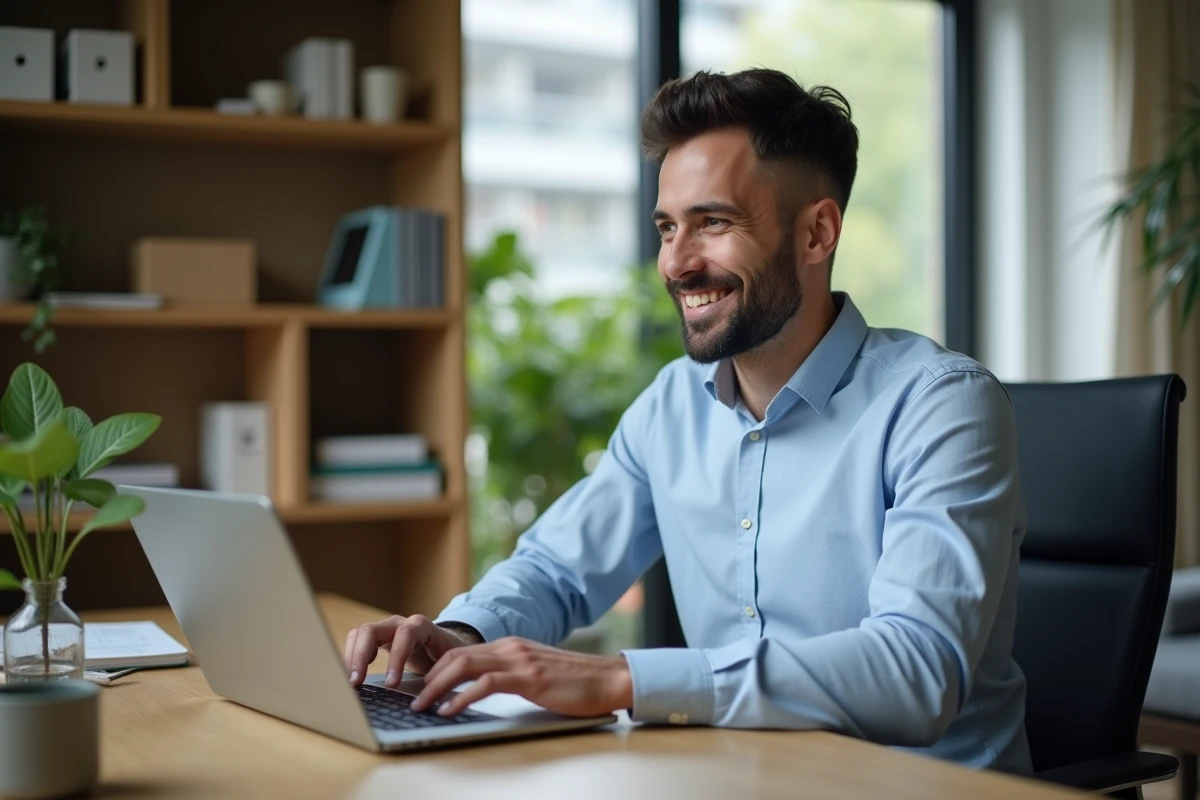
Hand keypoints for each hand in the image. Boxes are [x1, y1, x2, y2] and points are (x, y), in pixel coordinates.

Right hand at [343, 614, 480, 688]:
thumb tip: (427, 699)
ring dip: (352, 658)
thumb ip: (437, 676)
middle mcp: (399, 623)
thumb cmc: (446, 656)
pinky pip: (356, 641)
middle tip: (357, 683)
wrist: (444, 645)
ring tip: (352, 683)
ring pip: (360, 634)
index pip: (405, 635)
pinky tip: (354, 675)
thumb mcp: (447, 665)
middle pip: (372, 630)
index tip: (391, 684)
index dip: (396, 658)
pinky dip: (351, 657)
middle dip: (361, 657)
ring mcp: (385, 628)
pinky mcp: (376, 638)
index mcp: (421, 627)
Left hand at [410, 637, 632, 717]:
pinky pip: (486, 684)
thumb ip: (512, 676)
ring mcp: (519, 660)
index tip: (419, 689)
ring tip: (421, 706)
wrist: (609, 679)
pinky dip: (462, 697)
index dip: (436, 670)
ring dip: (437, 688)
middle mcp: (511, 648)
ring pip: (464, 666)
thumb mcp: (537, 674)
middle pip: (456, 656)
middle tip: (411, 699)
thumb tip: (482, 692)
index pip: (462, 653)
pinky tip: (449, 710)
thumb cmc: (576, 683)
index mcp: (510, 647)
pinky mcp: (529, 677)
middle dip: (428, 678)